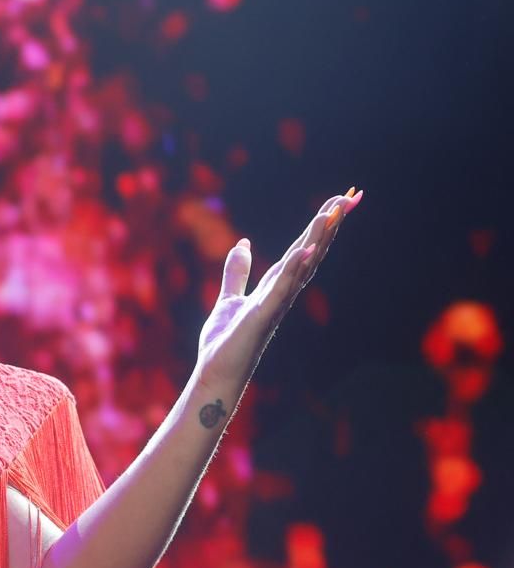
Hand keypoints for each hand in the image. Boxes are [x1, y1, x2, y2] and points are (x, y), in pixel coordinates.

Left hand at [195, 188, 362, 398]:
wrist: (216, 371)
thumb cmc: (226, 341)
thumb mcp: (230, 297)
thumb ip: (237, 272)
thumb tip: (243, 245)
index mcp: (276, 285)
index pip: (303, 248)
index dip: (321, 224)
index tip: (339, 200)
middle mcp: (283, 292)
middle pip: (311, 250)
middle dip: (330, 223)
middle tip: (351, 196)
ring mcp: (275, 303)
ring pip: (302, 265)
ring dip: (317, 239)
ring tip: (332, 213)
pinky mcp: (261, 315)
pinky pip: (280, 289)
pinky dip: (292, 270)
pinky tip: (304, 251)